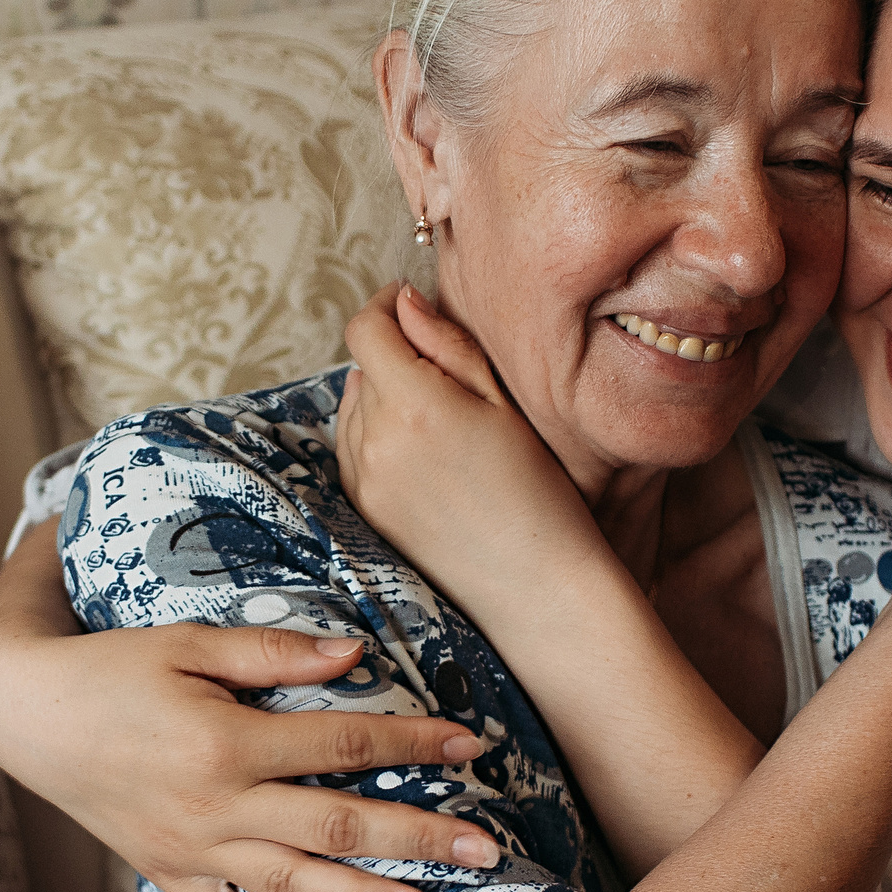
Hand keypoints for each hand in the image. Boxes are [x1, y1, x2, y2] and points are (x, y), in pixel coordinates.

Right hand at [0, 532, 499, 891]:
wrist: (26, 714)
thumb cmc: (115, 667)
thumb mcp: (189, 641)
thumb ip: (274, 654)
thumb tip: (356, 654)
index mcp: (227, 743)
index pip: (345, 747)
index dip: (414, 746)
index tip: (472, 747)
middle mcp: (216, 808)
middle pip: (336, 827)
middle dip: (417, 839)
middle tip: (485, 852)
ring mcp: (192, 851)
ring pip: (293, 886)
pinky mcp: (168, 875)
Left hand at [336, 282, 604, 622]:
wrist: (536, 588)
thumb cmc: (537, 492)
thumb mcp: (503, 403)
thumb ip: (447, 345)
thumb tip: (403, 303)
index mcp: (414, 405)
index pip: (365, 329)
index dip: (385, 307)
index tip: (410, 305)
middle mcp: (375, 441)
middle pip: (361, 368)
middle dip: (393, 355)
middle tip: (447, 373)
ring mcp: (363, 481)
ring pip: (353, 410)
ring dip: (382, 397)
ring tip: (441, 421)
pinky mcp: (363, 512)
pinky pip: (353, 452)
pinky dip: (376, 439)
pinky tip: (425, 456)